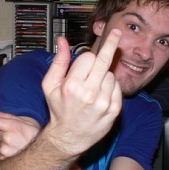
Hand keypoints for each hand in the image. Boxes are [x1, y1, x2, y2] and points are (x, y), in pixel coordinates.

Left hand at [0, 109, 39, 158]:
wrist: (46, 151)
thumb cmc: (34, 134)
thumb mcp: (23, 122)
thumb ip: (5, 117)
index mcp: (14, 127)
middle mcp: (9, 139)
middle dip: (3, 133)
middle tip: (17, 135)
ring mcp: (7, 151)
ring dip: (6, 145)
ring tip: (19, 144)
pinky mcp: (6, 160)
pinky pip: (2, 154)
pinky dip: (8, 153)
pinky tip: (18, 152)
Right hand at [41, 33, 122, 156]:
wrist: (69, 137)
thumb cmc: (59, 109)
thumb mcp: (50, 85)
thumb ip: (58, 61)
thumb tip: (62, 40)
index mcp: (72, 85)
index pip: (88, 57)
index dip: (86, 58)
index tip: (88, 57)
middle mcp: (90, 93)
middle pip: (105, 60)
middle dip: (111, 43)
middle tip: (118, 32)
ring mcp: (104, 102)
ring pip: (111, 75)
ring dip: (104, 76)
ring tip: (93, 88)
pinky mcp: (114, 110)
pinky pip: (118, 88)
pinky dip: (111, 88)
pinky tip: (101, 95)